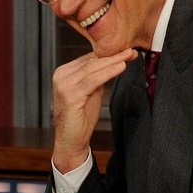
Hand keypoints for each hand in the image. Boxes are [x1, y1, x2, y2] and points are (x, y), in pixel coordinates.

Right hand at [51, 49, 137, 172]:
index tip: (126, 51)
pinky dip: (108, 73)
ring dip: (113, 62)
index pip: (89, 59)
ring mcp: (64, 85)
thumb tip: (112, 63)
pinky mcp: (70, 95)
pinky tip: (120, 67)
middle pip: (91, 62)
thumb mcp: (91, 92)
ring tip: (129, 56)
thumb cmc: (80, 119)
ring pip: (93, 69)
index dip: (108, 55)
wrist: (71, 141)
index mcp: (65, 73)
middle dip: (113, 56)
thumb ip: (97, 78)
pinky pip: (93, 80)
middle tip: (131, 50)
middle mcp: (61, 76)